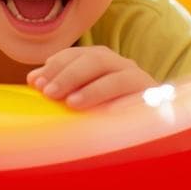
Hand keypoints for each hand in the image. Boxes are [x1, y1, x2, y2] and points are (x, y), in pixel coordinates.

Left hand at [27, 46, 155, 109]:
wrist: (148, 135)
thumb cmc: (106, 116)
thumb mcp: (81, 99)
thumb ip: (62, 87)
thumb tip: (33, 79)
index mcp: (103, 63)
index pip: (78, 55)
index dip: (56, 64)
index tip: (35, 82)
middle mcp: (122, 67)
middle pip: (97, 60)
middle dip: (69, 74)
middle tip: (48, 92)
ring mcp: (141, 82)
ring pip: (119, 78)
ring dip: (93, 90)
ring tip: (72, 103)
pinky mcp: (157, 102)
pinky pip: (141, 100)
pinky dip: (123, 105)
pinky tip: (107, 115)